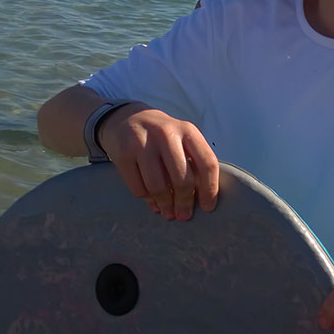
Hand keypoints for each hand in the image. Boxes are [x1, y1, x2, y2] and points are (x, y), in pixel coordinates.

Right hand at [97, 103, 219, 220]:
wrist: (126, 118)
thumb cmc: (161, 135)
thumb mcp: (181, 138)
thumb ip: (193, 161)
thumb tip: (201, 198)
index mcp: (187, 131)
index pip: (207, 163)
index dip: (210, 189)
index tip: (208, 207)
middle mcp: (166, 134)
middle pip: (182, 179)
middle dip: (185, 203)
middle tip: (184, 215)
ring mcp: (142, 142)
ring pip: (158, 187)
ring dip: (165, 205)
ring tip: (168, 212)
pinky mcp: (123, 153)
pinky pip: (138, 187)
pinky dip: (147, 199)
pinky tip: (152, 201)